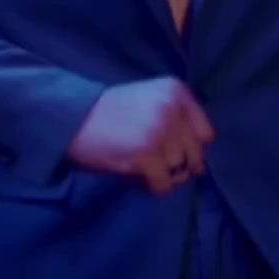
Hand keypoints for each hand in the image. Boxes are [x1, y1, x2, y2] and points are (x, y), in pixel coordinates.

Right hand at [66, 77, 215, 195]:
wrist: (73, 118)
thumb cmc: (111, 113)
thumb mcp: (150, 101)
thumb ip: (177, 120)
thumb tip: (200, 166)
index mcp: (176, 90)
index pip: (206, 134)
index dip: (191, 148)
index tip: (172, 152)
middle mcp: (172, 107)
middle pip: (195, 154)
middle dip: (179, 166)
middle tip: (156, 165)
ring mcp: (159, 130)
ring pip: (179, 170)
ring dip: (164, 176)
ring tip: (143, 167)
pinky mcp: (145, 153)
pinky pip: (163, 184)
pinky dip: (153, 187)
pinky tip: (139, 178)